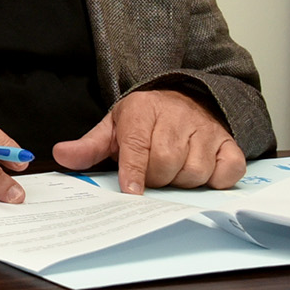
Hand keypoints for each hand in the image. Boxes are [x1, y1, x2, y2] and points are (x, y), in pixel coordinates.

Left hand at [53, 88, 245, 191]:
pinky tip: (202, 172)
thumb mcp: (114, 127)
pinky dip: (216, 180)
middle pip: (166, 163)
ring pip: (194, 171)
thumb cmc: (146, 120)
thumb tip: (61, 155)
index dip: (134, 172)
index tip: (132, 192)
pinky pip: (227, 172)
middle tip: (152, 174)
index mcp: (142, 111)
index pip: (137, 145)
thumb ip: (89, 146)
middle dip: (156, 178)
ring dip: (182, 181)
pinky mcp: (228, 143)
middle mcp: (176, 116)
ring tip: (173, 170)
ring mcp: (206, 130)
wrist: (185, 97)